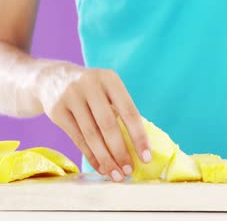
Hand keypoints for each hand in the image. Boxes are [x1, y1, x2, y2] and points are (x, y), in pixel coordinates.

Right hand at [34, 61, 151, 181]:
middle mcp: (89, 85)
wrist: (52, 79)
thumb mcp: (108, 90)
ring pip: (91, 135)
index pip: (129, 111)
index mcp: (110, 79)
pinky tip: (101, 168)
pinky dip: (91, 156)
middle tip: (129, 171)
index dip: (139, 136)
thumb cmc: (92, 90)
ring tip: (116, 174)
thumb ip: (122, 111)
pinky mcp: (57, 111)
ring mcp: (70, 97)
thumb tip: (139, 147)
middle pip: (108, 125)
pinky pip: (78, 139)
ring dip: (106, 159)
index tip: (146, 157)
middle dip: (121, 151)